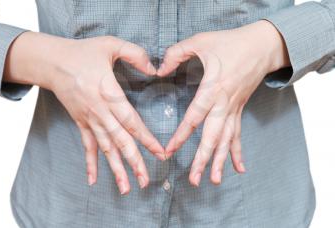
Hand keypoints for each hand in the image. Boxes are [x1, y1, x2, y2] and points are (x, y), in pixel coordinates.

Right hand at [4, 33, 164, 193]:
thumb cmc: (82, 53)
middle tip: (145, 181)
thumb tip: (155, 69)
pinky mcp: (81, 122)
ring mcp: (89, 119)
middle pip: (120, 141)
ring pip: (105, 148)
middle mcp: (100, 112)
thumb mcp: (110, 44)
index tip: (160, 153)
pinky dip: (90, 163)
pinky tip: (93, 180)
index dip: (146, 138)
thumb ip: (135, 54)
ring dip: (116, 169)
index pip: (132, 121)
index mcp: (109, 94)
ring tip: (127, 188)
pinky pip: (87, 146)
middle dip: (134, 162)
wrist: (53, 62)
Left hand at [157, 20, 289, 185]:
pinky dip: (237, 151)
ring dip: (219, 161)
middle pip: (213, 136)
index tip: (170, 151)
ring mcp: (234, 109)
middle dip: (203, 159)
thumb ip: (176, 53)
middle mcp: (224, 103)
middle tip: (194, 179)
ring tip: (213, 180)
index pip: (194, 116)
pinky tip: (239, 168)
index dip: (182, 135)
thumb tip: (159, 69)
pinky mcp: (239, 109)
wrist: (262, 45)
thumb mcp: (201, 41)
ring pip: (226, 140)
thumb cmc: (232, 42)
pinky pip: (237, 134)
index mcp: (213, 88)